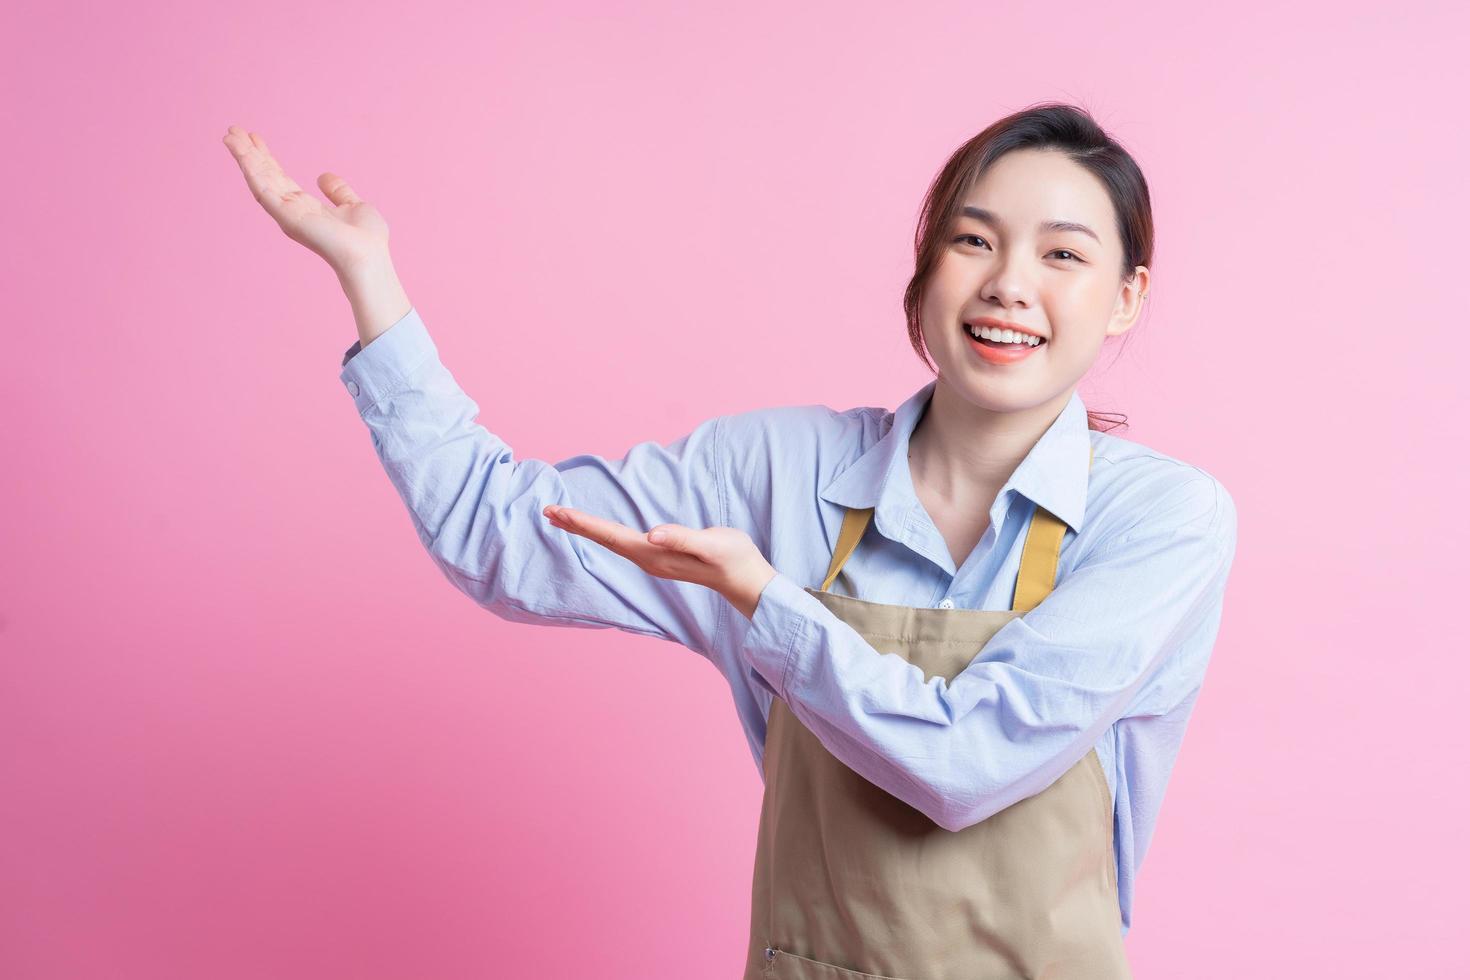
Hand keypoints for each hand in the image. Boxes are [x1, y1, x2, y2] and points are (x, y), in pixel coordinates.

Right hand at [221, 125, 389, 277]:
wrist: (369, 257)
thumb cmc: (367, 239)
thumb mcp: (353, 205)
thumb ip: (338, 191)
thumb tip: (323, 177)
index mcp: (305, 207)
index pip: (279, 178)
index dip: (267, 158)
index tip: (254, 137)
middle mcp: (292, 210)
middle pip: (265, 176)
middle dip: (249, 153)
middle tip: (233, 130)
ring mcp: (287, 213)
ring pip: (259, 180)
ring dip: (243, 157)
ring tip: (229, 135)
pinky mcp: (286, 216)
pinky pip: (262, 189)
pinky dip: (250, 170)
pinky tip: (240, 153)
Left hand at [543, 504, 777, 620]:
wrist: (747, 581)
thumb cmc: (732, 559)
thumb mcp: (711, 544)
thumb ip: (681, 537)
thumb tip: (651, 533)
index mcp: (655, 554)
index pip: (611, 536)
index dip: (584, 523)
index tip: (558, 512)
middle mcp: (648, 559)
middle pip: (605, 540)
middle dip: (576, 525)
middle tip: (547, 511)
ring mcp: (653, 559)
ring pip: (611, 541)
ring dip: (587, 529)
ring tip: (564, 517)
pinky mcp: (661, 555)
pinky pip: (623, 542)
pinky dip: (605, 533)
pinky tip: (601, 530)